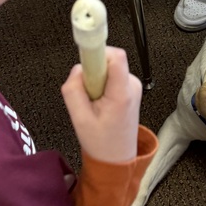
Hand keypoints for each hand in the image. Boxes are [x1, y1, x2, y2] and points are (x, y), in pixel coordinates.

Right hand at [61, 47, 141, 162]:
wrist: (117, 160)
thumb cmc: (102, 143)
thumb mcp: (79, 119)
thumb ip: (73, 90)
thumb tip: (76, 69)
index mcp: (122, 93)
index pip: (115, 57)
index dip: (98, 51)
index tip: (85, 45)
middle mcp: (131, 85)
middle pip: (107, 60)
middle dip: (91, 73)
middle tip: (87, 96)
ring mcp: (132, 85)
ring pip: (107, 68)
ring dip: (95, 81)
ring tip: (94, 104)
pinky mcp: (128, 87)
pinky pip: (109, 75)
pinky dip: (100, 86)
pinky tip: (99, 104)